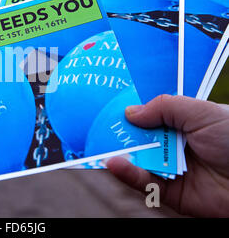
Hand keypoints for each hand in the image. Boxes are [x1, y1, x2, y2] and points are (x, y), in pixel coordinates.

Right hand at [107, 95, 228, 216]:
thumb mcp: (201, 112)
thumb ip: (164, 107)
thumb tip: (129, 112)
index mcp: (184, 123)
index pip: (152, 114)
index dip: (133, 109)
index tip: (108, 102)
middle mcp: (175, 145)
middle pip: (140, 136)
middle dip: (119, 131)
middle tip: (94, 124)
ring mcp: (171, 168)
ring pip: (137, 159)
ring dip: (118, 152)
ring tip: (99, 143)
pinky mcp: (170, 193)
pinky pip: (144, 183)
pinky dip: (126, 173)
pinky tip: (113, 162)